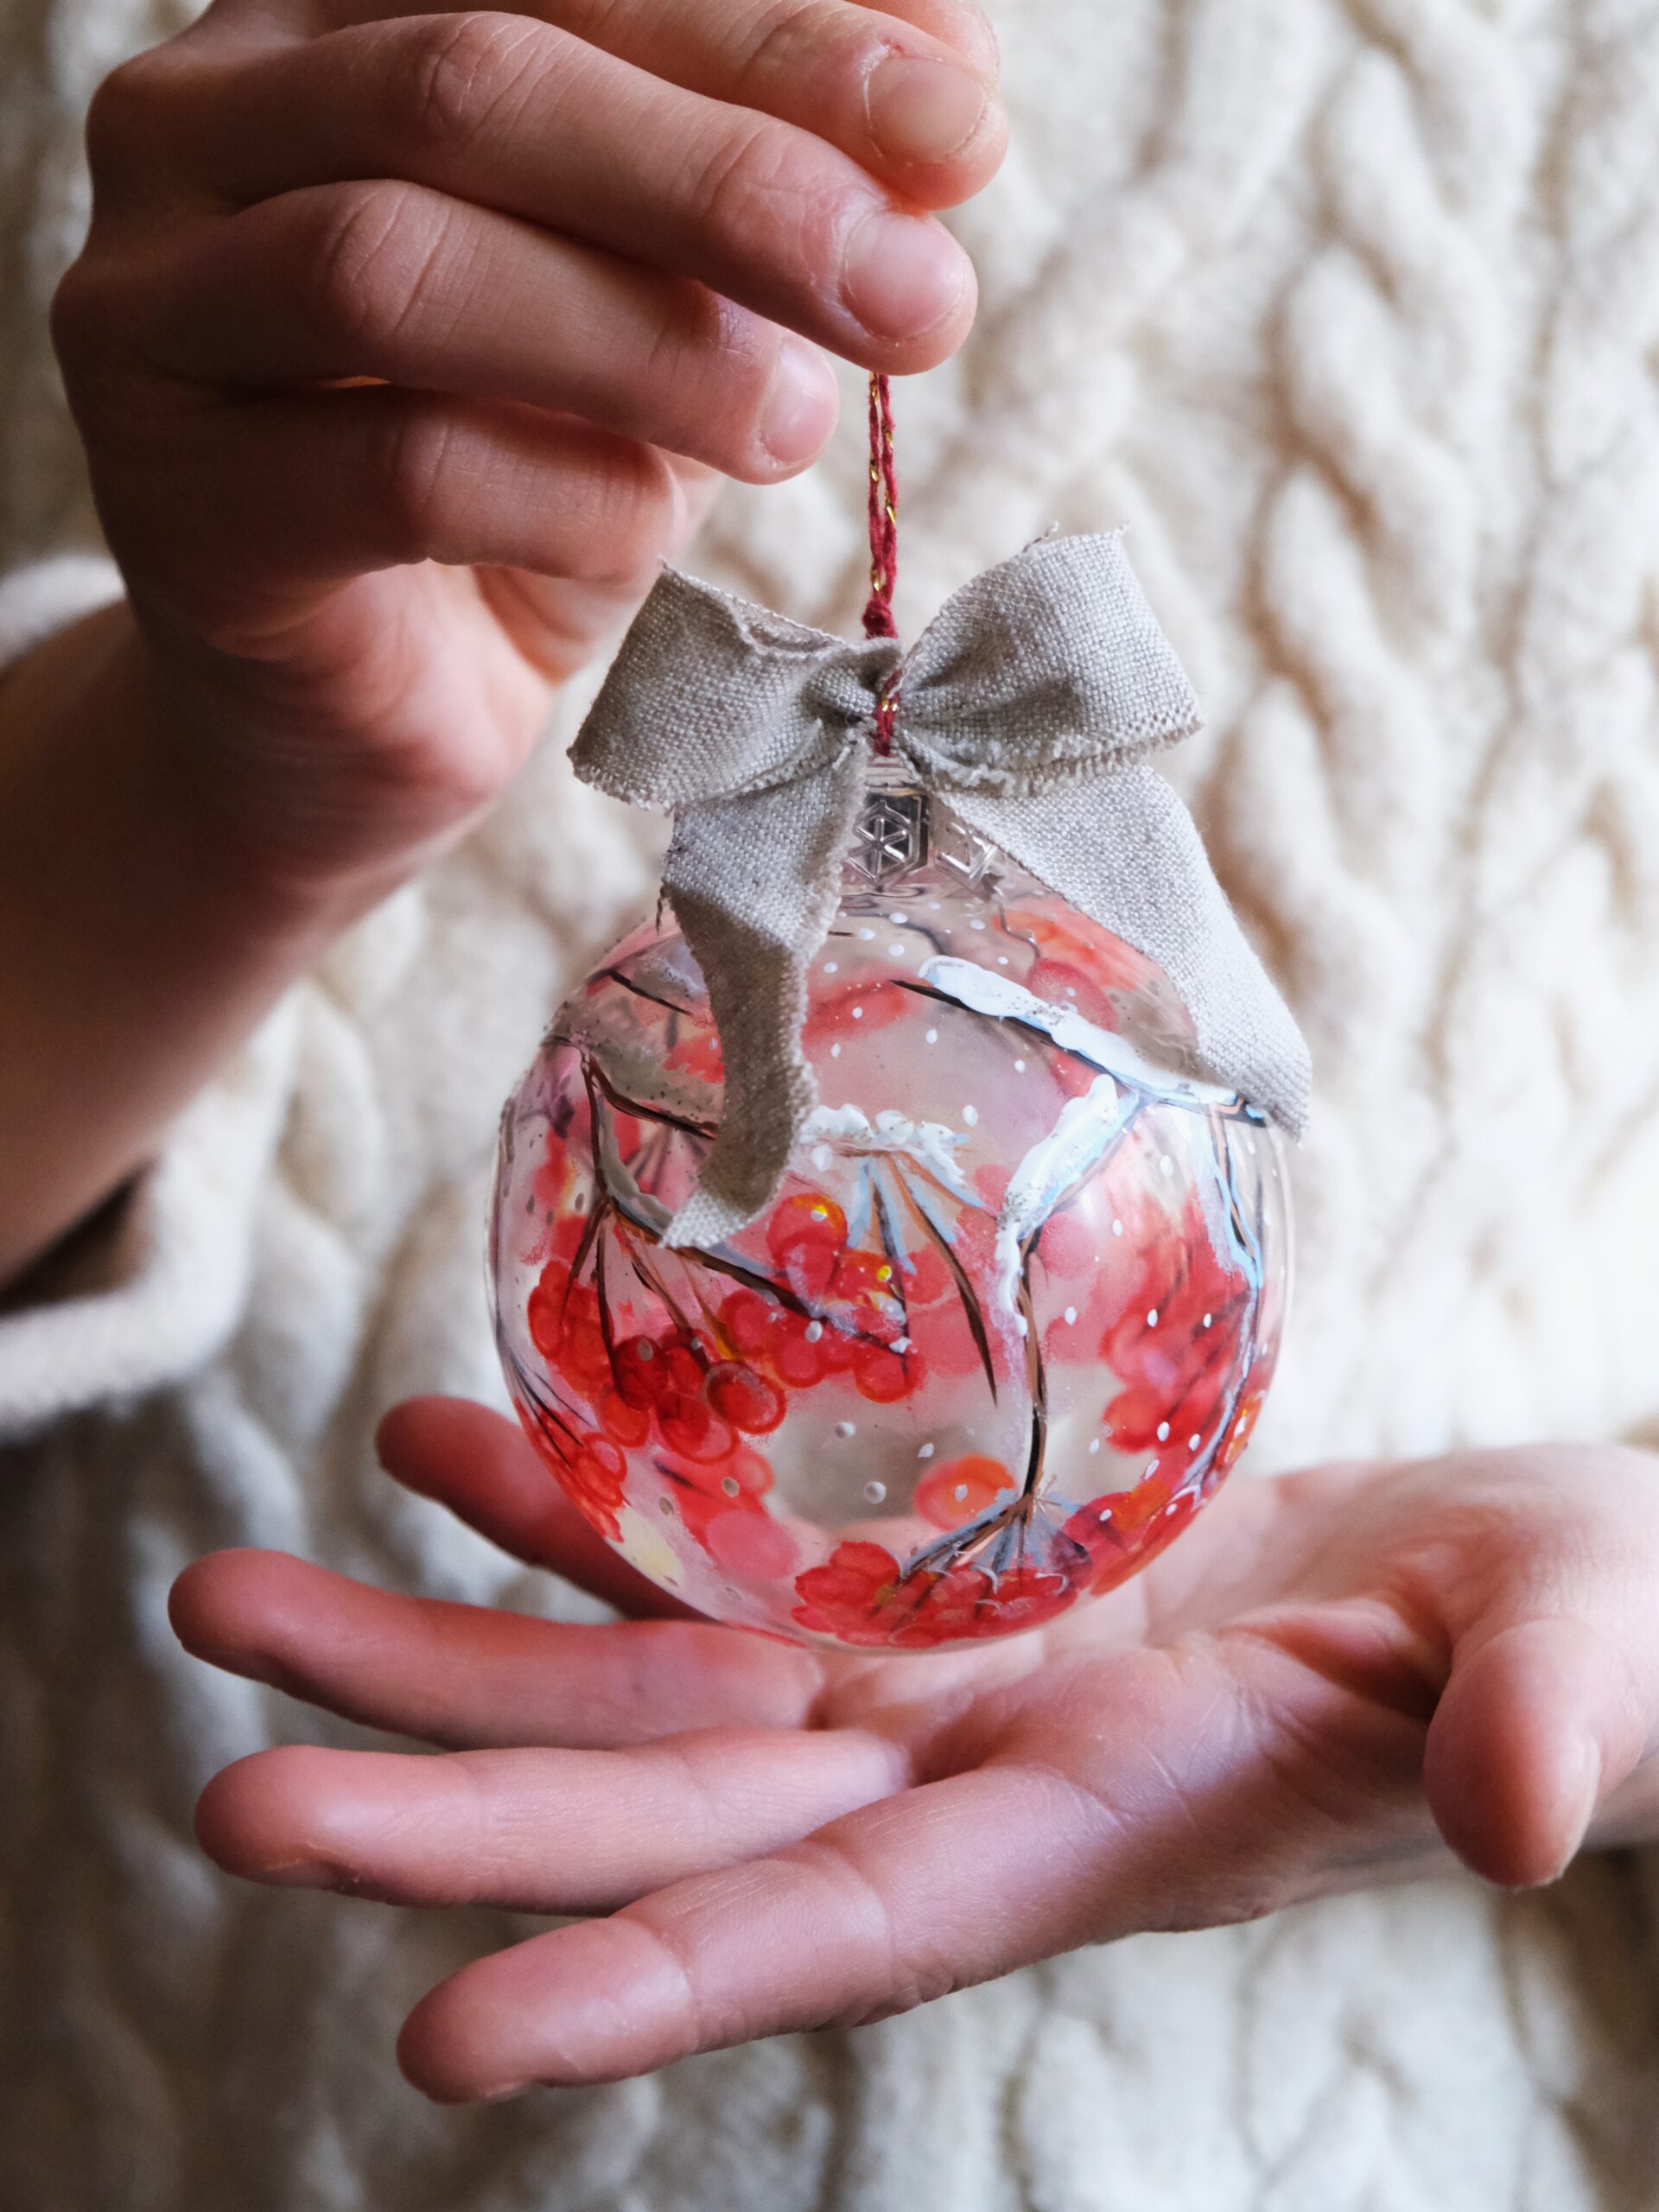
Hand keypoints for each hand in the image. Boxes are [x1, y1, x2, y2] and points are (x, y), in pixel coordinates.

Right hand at [53, 0, 1003, 884]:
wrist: (362, 713)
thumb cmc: (521, 482)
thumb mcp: (661, 312)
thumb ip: (758, 205)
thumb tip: (946, 113)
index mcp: (332, 18)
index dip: (768, 30)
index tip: (962, 127)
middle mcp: (203, 123)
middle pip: (468, 82)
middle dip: (730, 179)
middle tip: (918, 293)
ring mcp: (156, 312)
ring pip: (396, 265)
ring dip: (645, 341)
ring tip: (803, 423)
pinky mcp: (179, 506)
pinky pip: (392, 468)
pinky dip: (567, 494)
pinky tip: (654, 529)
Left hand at [171, 1400, 1658, 2101]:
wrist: (1512, 1583)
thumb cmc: (1581, 1641)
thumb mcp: (1588, 1666)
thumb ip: (1553, 1728)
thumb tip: (1530, 1819)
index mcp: (1111, 1834)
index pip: (860, 1934)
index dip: (665, 1984)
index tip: (448, 2039)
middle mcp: (973, 1781)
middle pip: (683, 1819)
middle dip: (463, 1816)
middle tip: (234, 1789)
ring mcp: (932, 1678)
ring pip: (652, 1684)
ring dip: (452, 1653)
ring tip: (244, 1594)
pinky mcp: (931, 1575)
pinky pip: (717, 1549)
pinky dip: (580, 1512)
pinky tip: (449, 1449)